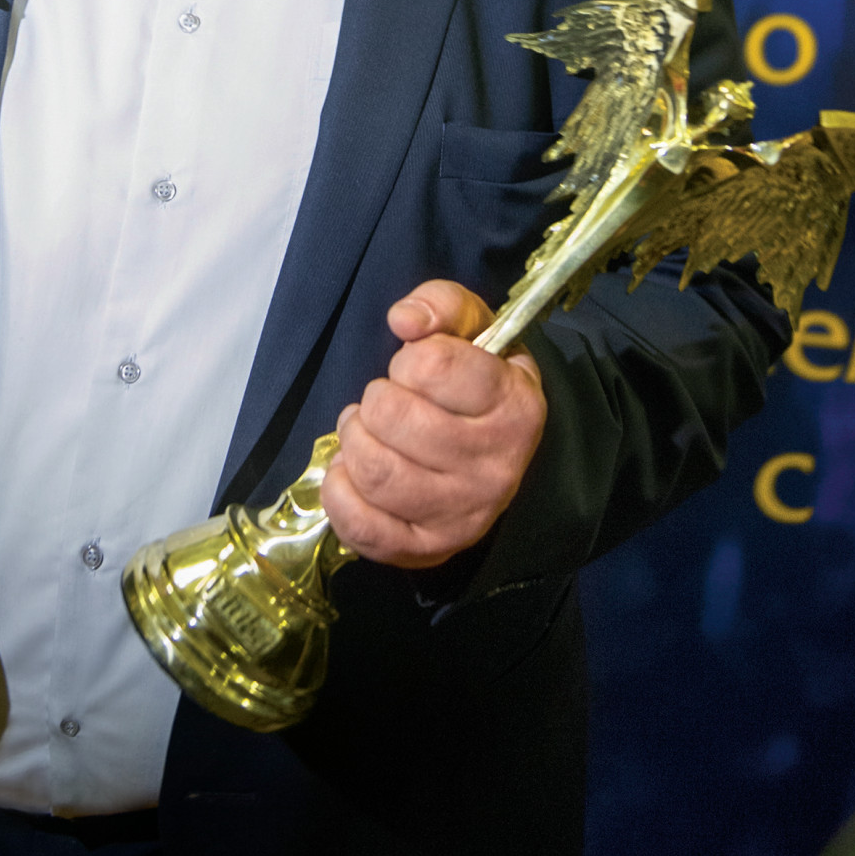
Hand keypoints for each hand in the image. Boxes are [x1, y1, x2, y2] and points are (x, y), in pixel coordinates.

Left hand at [321, 279, 545, 568]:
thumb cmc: (474, 384)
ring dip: (355, 440)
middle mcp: (496, 467)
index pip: (432, 366)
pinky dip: (340, 492)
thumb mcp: (472, 329)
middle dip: (375, 399)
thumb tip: (404, 319)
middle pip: (392, 416)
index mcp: (514, 406)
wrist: (496, 455)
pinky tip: (353, 473)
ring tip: (367, 432)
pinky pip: (360, 524)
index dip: (409, 360)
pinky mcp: (427, 550)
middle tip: (386, 402)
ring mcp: (463, 515)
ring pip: (374, 469)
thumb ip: (442, 305)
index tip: (418, 370)